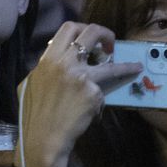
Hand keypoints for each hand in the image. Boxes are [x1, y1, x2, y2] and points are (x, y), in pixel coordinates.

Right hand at [18, 22, 142, 166]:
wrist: (43, 138)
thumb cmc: (33, 114)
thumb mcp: (32, 83)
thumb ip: (46, 68)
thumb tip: (59, 58)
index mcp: (49, 59)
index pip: (68, 28)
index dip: (83, 28)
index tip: (91, 38)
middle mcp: (66, 63)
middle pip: (92, 32)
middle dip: (106, 33)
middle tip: (112, 43)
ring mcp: (81, 78)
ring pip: (110, 65)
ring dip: (125, 65)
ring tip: (135, 67)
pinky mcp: (93, 94)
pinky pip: (101, 94)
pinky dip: (96, 104)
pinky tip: (89, 114)